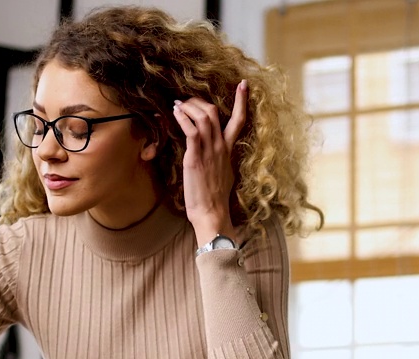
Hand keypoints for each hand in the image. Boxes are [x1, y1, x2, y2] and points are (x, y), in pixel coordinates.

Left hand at [173, 80, 247, 243]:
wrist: (212, 214)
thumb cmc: (215, 199)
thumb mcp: (223, 175)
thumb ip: (219, 161)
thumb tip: (213, 157)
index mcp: (229, 150)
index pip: (239, 120)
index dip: (242, 101)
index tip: (243, 84)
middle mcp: (221, 147)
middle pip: (215, 112)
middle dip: (198, 101)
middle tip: (186, 101)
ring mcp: (209, 151)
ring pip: (203, 116)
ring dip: (188, 107)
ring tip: (177, 105)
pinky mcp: (196, 157)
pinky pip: (191, 130)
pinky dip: (183, 118)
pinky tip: (175, 113)